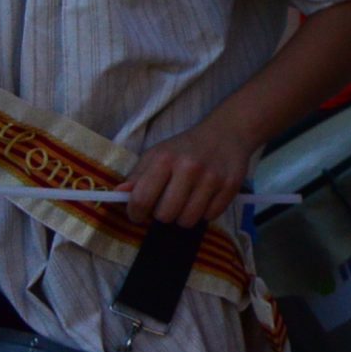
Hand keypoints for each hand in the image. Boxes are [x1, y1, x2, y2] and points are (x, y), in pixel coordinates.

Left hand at [124, 115, 256, 226]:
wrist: (227, 132)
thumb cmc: (185, 147)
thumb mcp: (157, 154)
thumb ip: (137, 176)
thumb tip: (119, 193)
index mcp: (165, 159)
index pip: (142, 199)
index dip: (136, 213)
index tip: (139, 213)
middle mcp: (189, 168)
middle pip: (165, 215)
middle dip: (162, 215)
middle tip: (167, 204)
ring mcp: (212, 177)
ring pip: (188, 220)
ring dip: (183, 216)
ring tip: (185, 203)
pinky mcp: (231, 186)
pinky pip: (210, 217)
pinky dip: (204, 213)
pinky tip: (204, 199)